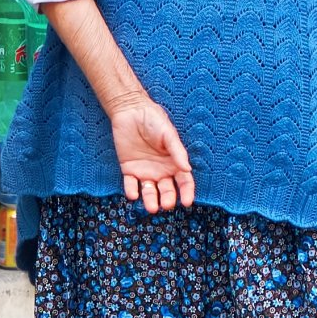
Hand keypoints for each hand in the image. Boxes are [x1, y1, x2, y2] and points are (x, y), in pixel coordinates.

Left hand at [108, 95, 195, 212]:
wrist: (130, 110)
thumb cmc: (154, 120)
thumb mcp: (168, 134)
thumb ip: (177, 151)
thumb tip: (187, 169)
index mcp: (174, 162)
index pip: (184, 181)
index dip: (187, 192)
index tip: (187, 202)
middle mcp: (161, 170)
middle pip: (167, 190)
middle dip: (168, 199)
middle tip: (167, 205)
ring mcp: (145, 171)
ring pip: (149, 191)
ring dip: (150, 200)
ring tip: (151, 207)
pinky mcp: (128, 169)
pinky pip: (130, 184)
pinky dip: (131, 191)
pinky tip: (133, 194)